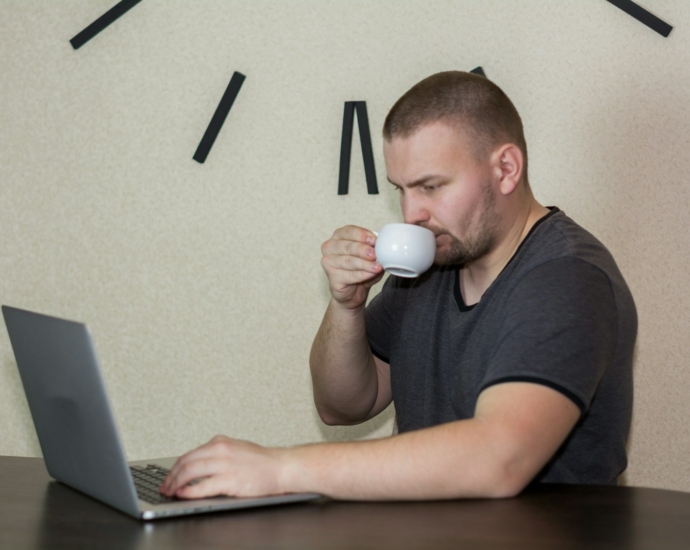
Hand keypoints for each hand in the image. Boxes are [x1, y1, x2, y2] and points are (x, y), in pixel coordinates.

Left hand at [160, 435, 288, 498]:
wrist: (281, 467)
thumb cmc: (261, 462)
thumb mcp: (235, 449)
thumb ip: (216, 454)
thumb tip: (194, 467)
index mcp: (220, 442)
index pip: (188, 455)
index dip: (174, 469)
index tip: (169, 478)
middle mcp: (221, 450)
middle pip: (185, 463)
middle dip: (171, 477)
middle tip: (165, 487)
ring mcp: (225, 464)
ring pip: (190, 473)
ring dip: (176, 484)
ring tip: (171, 492)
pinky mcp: (230, 480)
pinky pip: (203, 486)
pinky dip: (189, 491)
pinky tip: (183, 494)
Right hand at [320, 225, 383, 309]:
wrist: (354, 290)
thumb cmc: (361, 268)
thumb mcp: (370, 255)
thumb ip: (373, 249)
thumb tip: (380, 247)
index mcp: (339, 236)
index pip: (348, 231)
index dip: (361, 235)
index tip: (374, 240)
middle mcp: (330, 247)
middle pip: (347, 246)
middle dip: (362, 250)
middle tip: (374, 254)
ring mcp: (328, 262)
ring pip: (348, 261)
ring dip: (364, 264)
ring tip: (376, 267)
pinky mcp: (332, 277)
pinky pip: (348, 275)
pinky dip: (362, 275)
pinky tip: (370, 274)